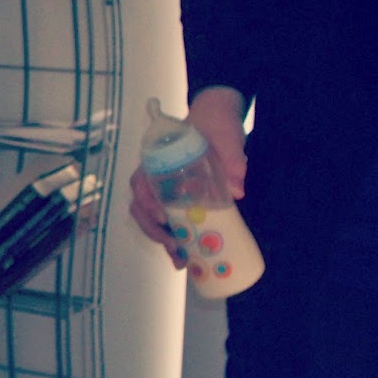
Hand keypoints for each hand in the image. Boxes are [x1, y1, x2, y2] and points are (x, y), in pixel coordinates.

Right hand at [128, 86, 246, 268]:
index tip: (161, 218)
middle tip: (173, 248)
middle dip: (153, 231)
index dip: (146, 203)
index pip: (140, 182)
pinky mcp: (174, 197)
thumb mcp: (226, 137)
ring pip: (148, 216)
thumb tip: (238, 190)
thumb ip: (231, 158)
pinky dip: (171, 237)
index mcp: (158, 158)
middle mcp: (154, 175)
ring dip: (160, 238)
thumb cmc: (216, 124)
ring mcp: (162, 187)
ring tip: (179, 259)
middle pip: (140, 206)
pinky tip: (184, 253)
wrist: (216, 117)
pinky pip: (164, 219)